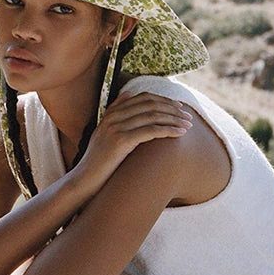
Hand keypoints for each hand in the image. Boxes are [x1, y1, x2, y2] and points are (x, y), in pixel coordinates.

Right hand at [76, 91, 192, 191]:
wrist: (85, 180)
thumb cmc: (99, 161)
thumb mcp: (105, 133)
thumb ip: (116, 114)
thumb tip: (128, 94)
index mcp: (112, 113)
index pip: (143, 98)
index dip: (164, 100)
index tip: (179, 107)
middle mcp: (113, 117)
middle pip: (150, 104)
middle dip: (173, 109)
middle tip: (188, 116)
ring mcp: (116, 128)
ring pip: (153, 116)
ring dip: (174, 119)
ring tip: (189, 125)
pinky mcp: (121, 141)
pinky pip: (151, 131)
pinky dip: (168, 130)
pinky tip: (180, 133)